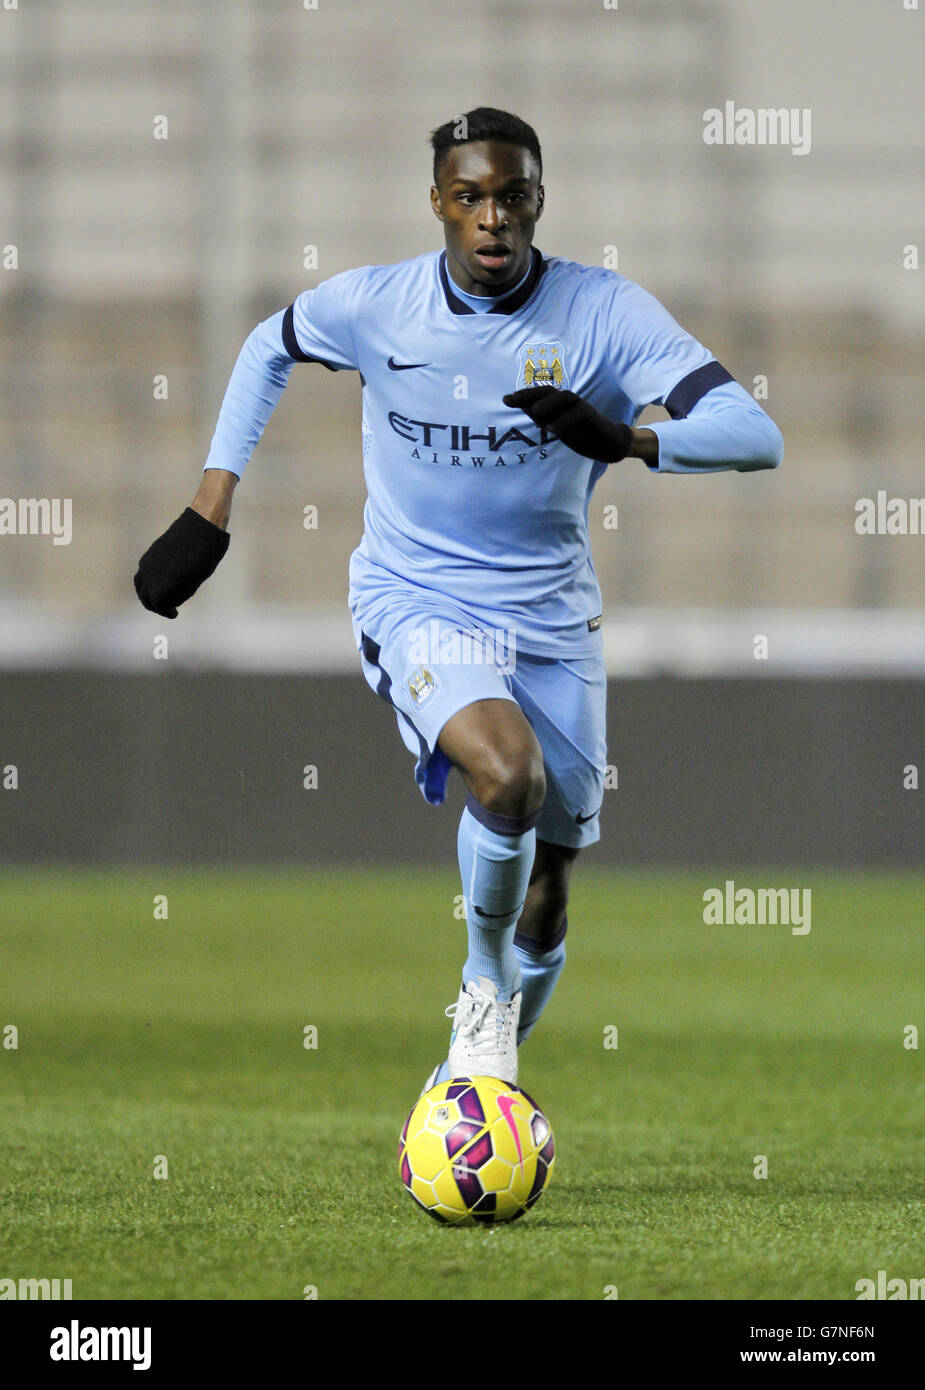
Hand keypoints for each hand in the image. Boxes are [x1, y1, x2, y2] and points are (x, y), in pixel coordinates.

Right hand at [134, 507, 229, 618]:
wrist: (203, 522)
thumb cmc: (207, 552)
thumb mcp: (198, 577)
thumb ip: (182, 592)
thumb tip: (170, 601)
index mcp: (164, 581)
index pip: (158, 604)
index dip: (165, 611)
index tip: (174, 614)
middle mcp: (152, 572)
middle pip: (145, 596)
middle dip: (155, 605)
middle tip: (166, 609)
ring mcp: (149, 560)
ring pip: (140, 583)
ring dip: (147, 594)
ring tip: (160, 598)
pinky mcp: (151, 551)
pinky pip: (142, 572)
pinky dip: (147, 581)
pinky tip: (158, 582)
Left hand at [503, 386, 632, 462]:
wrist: (607, 443)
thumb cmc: (580, 433)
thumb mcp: (556, 425)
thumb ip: (541, 416)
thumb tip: (522, 405)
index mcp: (559, 403)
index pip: (539, 395)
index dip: (523, 395)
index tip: (505, 399)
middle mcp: (569, 401)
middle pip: (549, 391)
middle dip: (530, 393)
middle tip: (512, 399)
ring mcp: (581, 407)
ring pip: (564, 398)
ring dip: (548, 403)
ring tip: (533, 412)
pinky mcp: (591, 417)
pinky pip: (577, 416)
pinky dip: (563, 421)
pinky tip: (550, 429)